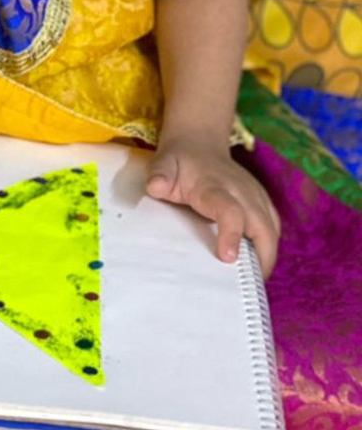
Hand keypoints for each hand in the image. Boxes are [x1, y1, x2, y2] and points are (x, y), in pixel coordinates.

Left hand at [146, 139, 280, 276]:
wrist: (198, 142)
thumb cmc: (179, 161)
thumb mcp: (164, 165)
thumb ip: (159, 176)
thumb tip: (156, 187)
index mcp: (215, 187)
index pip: (230, 212)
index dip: (232, 235)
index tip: (228, 258)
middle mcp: (241, 192)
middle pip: (263, 228)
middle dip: (262, 258)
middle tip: (247, 287)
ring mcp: (255, 195)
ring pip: (272, 230)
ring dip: (267, 256)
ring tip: (253, 280)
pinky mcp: (262, 200)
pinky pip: (273, 227)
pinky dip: (269, 246)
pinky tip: (256, 262)